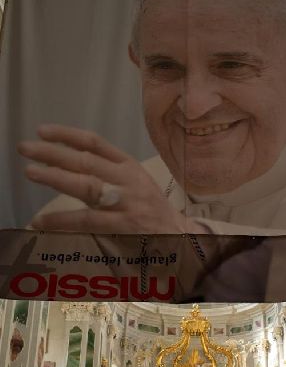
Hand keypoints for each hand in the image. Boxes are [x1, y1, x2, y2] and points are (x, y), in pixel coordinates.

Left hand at [19, 124, 205, 233]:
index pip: (95, 143)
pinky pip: (88, 220)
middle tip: (25, 148)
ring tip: (31, 172)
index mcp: (129, 165)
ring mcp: (126, 202)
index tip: (42, 131)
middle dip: (53, 153)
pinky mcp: (124, 225)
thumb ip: (108, 173)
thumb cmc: (151, 209)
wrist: (179, 235)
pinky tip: (42, 222)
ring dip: (56, 178)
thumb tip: (70, 165)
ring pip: (87, 186)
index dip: (67, 135)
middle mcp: (127, 179)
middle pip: (86, 161)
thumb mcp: (135, 182)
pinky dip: (62, 220)